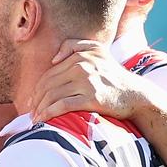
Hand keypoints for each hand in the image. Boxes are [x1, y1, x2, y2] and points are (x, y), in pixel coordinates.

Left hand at [28, 40, 145, 122]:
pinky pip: (62, 105)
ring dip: (40, 108)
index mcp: (81, 54)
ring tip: (35, 118)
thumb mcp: (98, 52)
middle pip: (48, 84)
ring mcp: (87, 82)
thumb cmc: (114, 77)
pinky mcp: (91, 98)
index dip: (37, 88)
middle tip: (30, 111)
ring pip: (53, 95)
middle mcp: (82, 65)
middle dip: (36, 100)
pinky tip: (43, 120)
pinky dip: (49, 113)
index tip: (32, 100)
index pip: (50, 73)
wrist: (136, 95)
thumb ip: (75, 46)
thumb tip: (54, 59)